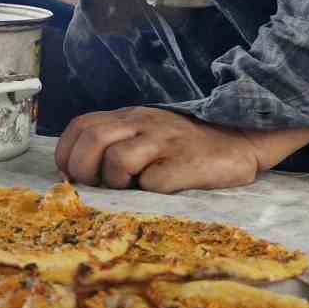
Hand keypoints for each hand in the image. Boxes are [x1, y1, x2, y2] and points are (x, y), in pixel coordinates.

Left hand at [54, 106, 308, 193]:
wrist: (240, 141)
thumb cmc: (186, 145)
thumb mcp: (147, 133)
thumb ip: (116, 142)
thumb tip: (79, 174)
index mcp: (129, 117)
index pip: (81, 126)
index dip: (68, 153)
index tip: (72, 175)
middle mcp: (143, 124)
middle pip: (92, 140)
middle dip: (82, 169)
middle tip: (96, 187)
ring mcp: (164, 143)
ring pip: (116, 159)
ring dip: (114, 180)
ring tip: (130, 186)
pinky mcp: (185, 164)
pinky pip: (152, 181)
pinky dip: (148, 190)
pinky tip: (159, 189)